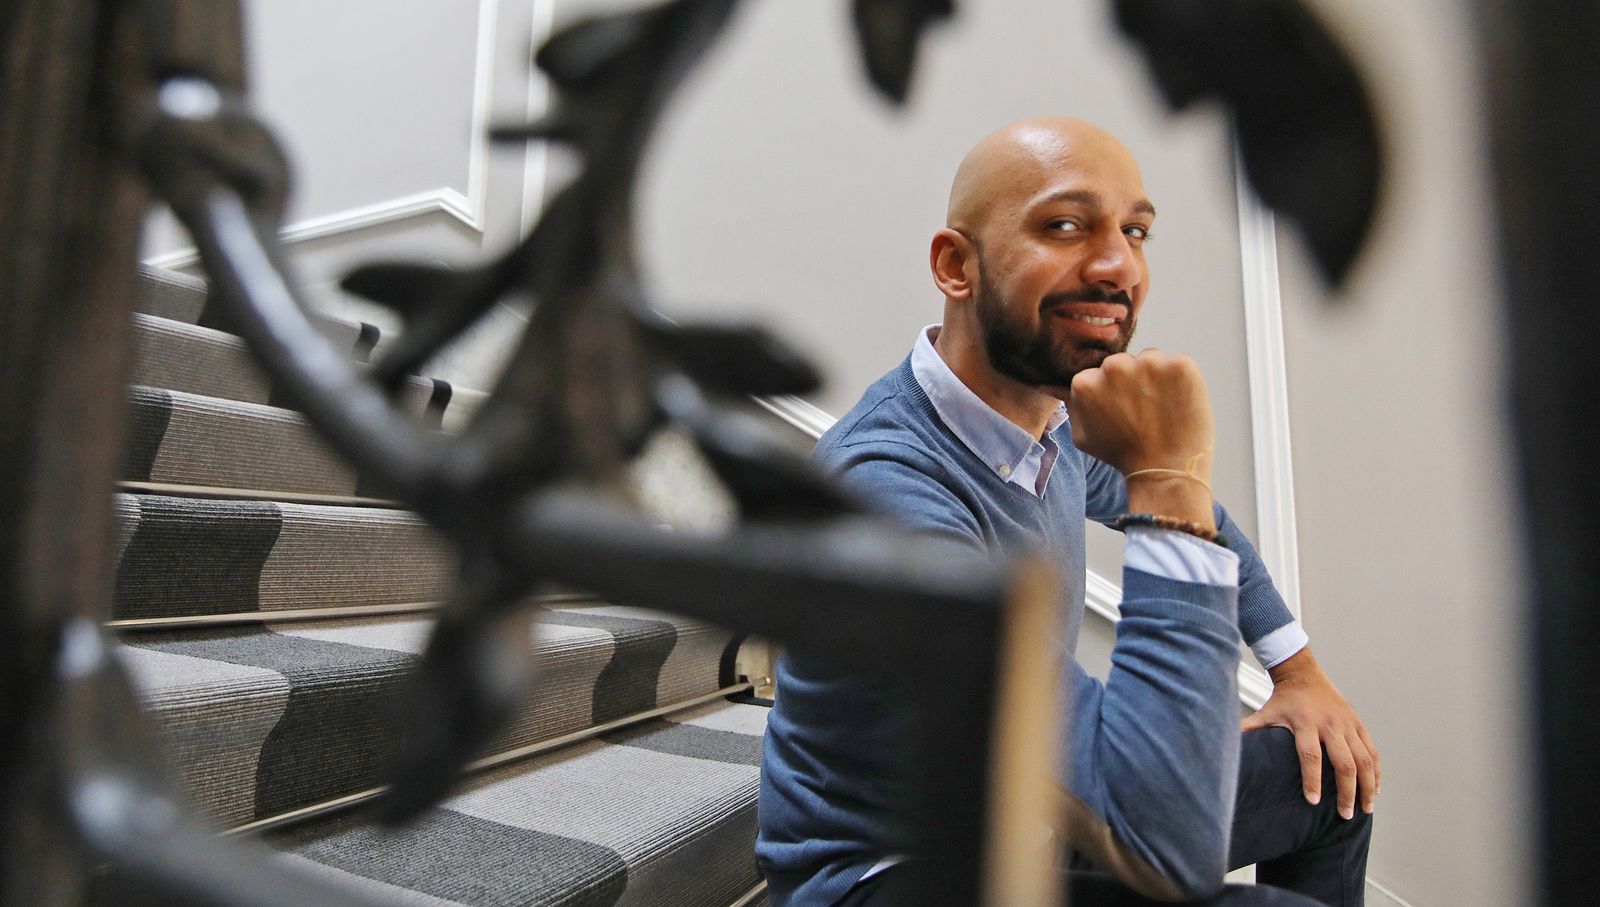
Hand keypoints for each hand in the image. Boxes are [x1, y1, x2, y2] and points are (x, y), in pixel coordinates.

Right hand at [1069, 350, 1214, 524]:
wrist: (1164, 471)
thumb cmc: (1122, 455)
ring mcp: (1149, 363)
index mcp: (1086, 381)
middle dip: (1133, 380)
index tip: (1123, 411)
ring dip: (1157, 377)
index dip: (1114, 392)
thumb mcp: (1083, 435)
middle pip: (1125, 362)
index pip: (1101, 373)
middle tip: (1144, 410)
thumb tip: (1047, 386)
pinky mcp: (1180, 365)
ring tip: (1163, 408)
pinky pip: (1179, 363)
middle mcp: (1114, 367)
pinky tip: (1179, 403)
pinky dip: (1182, 380)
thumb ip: (1071, 405)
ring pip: (1152, 359)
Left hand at [1242, 647, 1379, 819]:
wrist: (1304, 674)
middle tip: (1344, 814)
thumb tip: (1222, 744)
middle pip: (1344, 762)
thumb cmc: (1282, 700)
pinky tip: (1374, 790)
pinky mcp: (1359, 724)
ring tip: (1364, 809)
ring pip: (1364, 759)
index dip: (1312, 780)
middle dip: (1346, 791)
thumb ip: (1250, 731)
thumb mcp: (1265, 713)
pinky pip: (1373, 752)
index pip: (1310, 756)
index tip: (1312, 802)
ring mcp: (1348, 724)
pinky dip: (1376, 773)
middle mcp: (1330, 724)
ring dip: (1366, 786)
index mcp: (1305, 723)